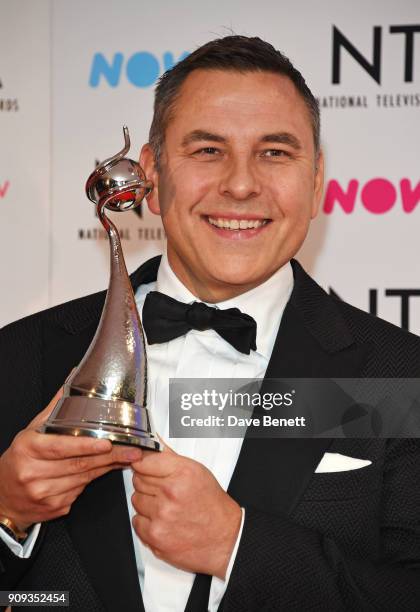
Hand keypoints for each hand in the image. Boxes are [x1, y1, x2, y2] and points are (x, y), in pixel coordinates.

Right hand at [0, 386, 141, 529]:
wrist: (3, 499)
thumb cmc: (19, 460)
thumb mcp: (31, 432)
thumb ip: (54, 408)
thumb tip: (72, 379)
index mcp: (27, 449)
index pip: (60, 448)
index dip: (85, 446)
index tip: (106, 443)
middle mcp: (33, 473)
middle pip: (78, 464)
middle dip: (109, 457)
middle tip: (132, 450)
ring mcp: (43, 493)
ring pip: (84, 479)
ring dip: (107, 467)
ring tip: (125, 457)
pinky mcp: (54, 508)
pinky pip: (81, 491)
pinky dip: (95, 479)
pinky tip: (105, 470)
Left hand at [131, 442, 241, 578]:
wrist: (223, 537)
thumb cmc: (211, 504)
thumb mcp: (196, 471)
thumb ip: (169, 456)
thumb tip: (152, 442)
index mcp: (182, 473)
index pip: (144, 461)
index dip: (144, 464)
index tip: (145, 466)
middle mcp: (171, 494)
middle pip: (138, 480)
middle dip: (148, 483)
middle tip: (164, 490)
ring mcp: (162, 516)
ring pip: (136, 500)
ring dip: (147, 502)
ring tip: (166, 506)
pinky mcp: (155, 536)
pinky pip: (136, 521)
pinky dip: (146, 522)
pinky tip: (163, 520)